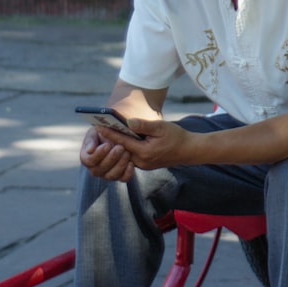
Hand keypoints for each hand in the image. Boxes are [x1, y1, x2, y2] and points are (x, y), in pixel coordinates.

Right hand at [79, 126, 135, 182]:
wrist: (118, 136)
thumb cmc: (104, 132)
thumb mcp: (96, 131)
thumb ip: (91, 139)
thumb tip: (90, 150)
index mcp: (86, 157)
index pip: (89, 161)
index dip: (98, 154)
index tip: (107, 145)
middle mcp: (95, 168)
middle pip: (99, 170)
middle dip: (111, 158)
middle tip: (120, 147)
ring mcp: (107, 174)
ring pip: (111, 176)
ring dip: (120, 164)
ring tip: (127, 153)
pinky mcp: (119, 176)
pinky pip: (123, 178)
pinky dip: (128, 172)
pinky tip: (131, 163)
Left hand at [81, 118, 198, 175]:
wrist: (189, 150)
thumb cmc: (176, 136)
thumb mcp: (161, 127)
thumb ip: (143, 125)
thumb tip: (128, 121)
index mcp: (144, 152)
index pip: (122, 142)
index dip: (110, 134)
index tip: (98, 126)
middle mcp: (141, 161)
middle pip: (121, 150)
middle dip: (110, 140)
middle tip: (99, 128)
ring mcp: (143, 164)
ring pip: (125, 154)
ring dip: (117, 145)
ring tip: (107, 133)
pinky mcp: (145, 164)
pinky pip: (131, 156)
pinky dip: (125, 148)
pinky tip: (121, 140)